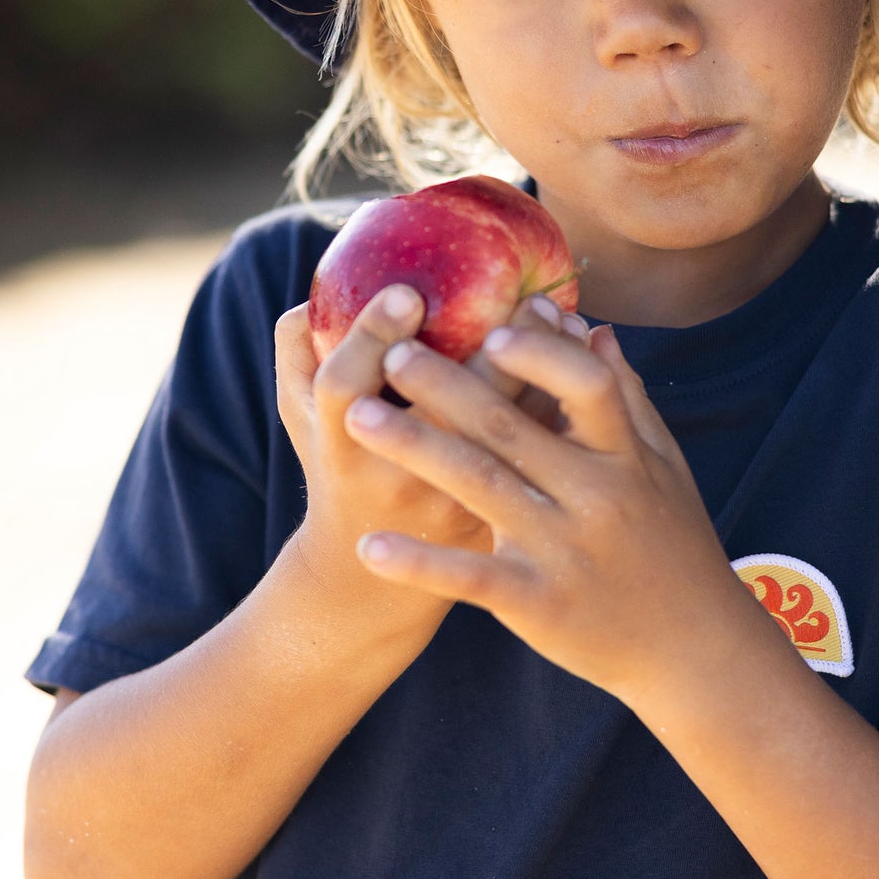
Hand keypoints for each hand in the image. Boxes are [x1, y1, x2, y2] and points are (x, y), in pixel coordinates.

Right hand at [274, 284, 590, 609]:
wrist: (369, 584)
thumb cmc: (339, 469)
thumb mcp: (303, 417)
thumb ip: (298, 350)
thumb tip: (316, 295)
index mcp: (338, 445)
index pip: (345, 385)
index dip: (372, 337)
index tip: (408, 293)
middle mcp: (394, 479)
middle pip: (445, 413)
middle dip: (487, 349)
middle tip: (524, 295)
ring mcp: (449, 506)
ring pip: (504, 437)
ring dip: (539, 373)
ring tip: (559, 315)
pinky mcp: (494, 523)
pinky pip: (537, 458)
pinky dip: (561, 406)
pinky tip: (579, 357)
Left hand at [341, 320, 746, 698]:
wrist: (692, 652)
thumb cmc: (674, 548)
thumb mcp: (665, 470)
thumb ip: (627, 400)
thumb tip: (592, 329)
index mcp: (627, 459)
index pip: (587, 388)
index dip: (541, 354)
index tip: (491, 327)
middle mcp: (596, 499)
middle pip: (512, 430)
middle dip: (447, 385)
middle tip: (393, 353)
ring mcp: (563, 553)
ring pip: (480, 488)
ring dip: (416, 447)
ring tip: (356, 415)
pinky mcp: (536, 604)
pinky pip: (469, 577)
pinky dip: (420, 562)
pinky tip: (370, 545)